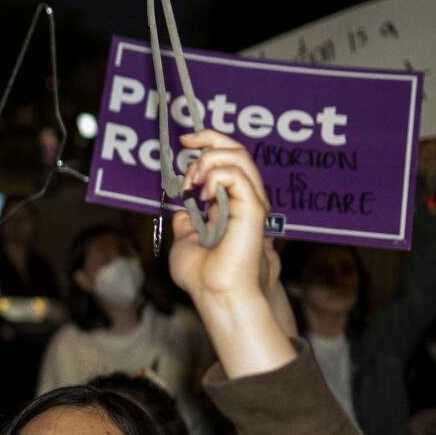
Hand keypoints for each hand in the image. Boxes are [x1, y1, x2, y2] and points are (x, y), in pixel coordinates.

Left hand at [166, 130, 271, 305]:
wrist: (215, 294)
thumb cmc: (203, 277)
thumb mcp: (184, 241)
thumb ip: (186, 223)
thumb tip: (181, 211)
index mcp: (231, 205)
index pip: (229, 160)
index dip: (209, 142)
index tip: (185, 141)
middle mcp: (244, 200)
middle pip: (238, 150)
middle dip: (209, 140)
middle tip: (185, 149)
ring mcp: (251, 203)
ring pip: (241, 156)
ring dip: (209, 160)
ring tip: (193, 183)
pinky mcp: (254, 210)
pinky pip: (238, 176)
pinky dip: (216, 176)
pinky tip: (204, 195)